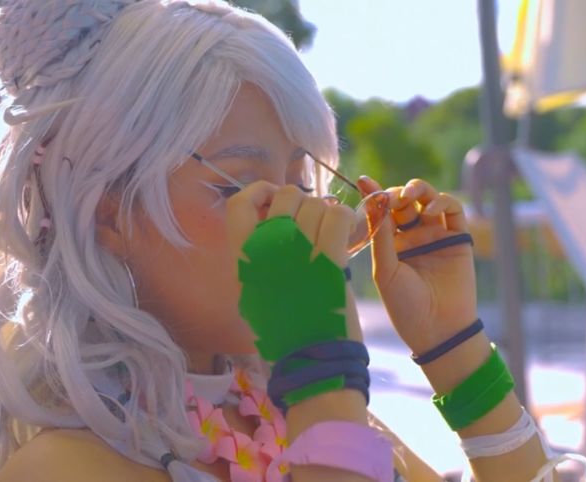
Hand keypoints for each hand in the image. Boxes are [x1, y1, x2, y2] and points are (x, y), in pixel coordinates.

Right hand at [226, 182, 362, 345]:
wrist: (310, 360)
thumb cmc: (283, 329)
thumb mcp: (252, 292)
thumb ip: (255, 255)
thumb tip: (271, 217)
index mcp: (243, 258)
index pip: (239, 204)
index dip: (260, 192)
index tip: (274, 201)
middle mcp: (266, 251)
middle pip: (287, 197)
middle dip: (304, 203)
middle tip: (313, 223)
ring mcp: (297, 254)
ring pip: (316, 204)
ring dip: (328, 212)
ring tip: (331, 232)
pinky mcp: (329, 261)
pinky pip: (339, 217)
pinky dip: (345, 218)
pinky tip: (345, 232)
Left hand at [360, 177, 476, 354]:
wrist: (439, 330)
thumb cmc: (406, 305)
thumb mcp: (386, 269)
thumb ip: (381, 235)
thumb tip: (373, 201)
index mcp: (391, 244)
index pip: (382, 212)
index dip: (374, 195)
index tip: (363, 181)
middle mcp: (413, 236)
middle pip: (405, 202)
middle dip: (396, 193)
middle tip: (391, 197)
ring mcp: (436, 235)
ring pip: (428, 199)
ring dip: (419, 189)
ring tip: (409, 195)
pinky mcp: (458, 237)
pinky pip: (453, 209)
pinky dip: (443, 201)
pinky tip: (431, 208)